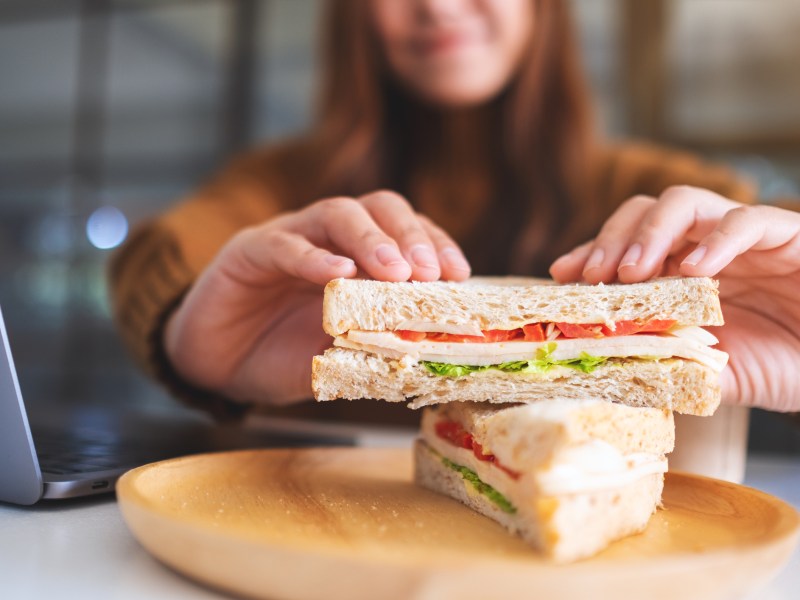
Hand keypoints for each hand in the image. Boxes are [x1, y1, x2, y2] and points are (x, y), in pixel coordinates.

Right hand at [165, 190, 470, 405]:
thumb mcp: (337, 356)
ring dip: (370, 239)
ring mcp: (288, 239)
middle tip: (428, 272)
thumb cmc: (283, 356)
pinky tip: (336, 274)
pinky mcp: (248, 252)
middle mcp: (327, 239)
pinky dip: (312, 257)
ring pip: (335, 214)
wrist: (217, 366)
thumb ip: (372, 347)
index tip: (458, 274)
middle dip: (408, 236)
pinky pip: (282, 244)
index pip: (404, 232)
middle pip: (377, 208)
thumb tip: (426, 354)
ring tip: (394, 271)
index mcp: (356, 257)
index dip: (434, 245)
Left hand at [550, 186, 799, 411]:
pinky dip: (720, 239)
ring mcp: (742, 237)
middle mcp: (703, 246)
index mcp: (678, 272)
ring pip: (688, 203)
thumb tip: (614, 371)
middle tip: (594, 274)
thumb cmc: (781, 363)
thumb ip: (673, 364)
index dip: (591, 254)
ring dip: (652, 232)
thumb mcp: (715, 372)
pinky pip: (750, 221)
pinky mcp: (788, 236)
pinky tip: (699, 269)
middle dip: (612, 238)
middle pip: (644, 212)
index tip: (561, 275)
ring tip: (633, 272)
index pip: (624, 248)